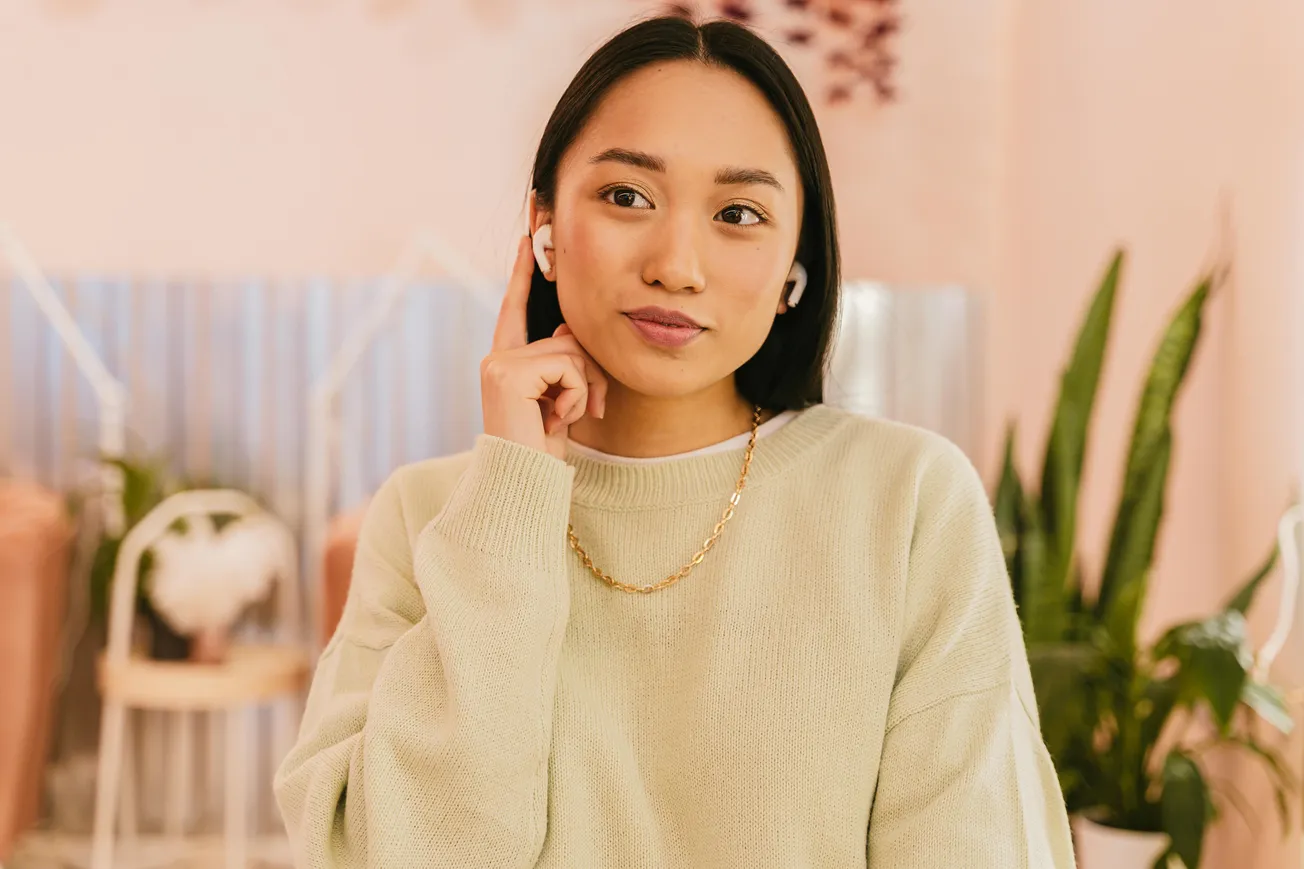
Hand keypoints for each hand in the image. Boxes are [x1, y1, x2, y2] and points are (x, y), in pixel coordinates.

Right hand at [480, 235, 608, 459]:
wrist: (524, 485)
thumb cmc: (543, 451)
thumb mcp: (559, 400)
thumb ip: (561, 362)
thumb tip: (568, 328)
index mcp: (507, 362)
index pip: (515, 309)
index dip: (522, 275)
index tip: (527, 240)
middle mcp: (497, 357)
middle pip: (567, 336)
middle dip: (590, 373)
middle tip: (589, 411)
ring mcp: (500, 363)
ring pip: (573, 350)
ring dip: (585, 388)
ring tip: (567, 420)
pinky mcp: (508, 373)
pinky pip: (568, 365)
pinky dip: (576, 395)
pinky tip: (558, 421)